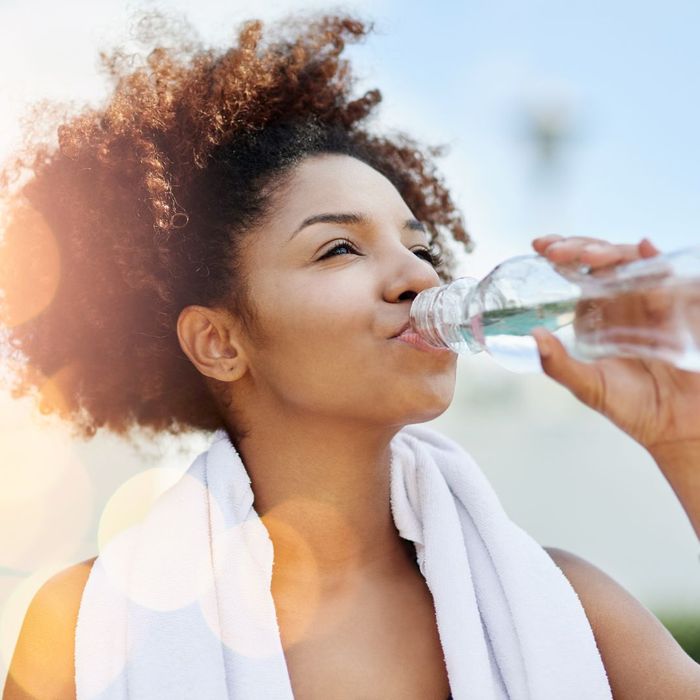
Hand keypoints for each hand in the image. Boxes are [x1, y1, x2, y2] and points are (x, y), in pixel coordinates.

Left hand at [529, 235, 699, 453]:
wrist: (678, 426)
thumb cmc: (632, 407)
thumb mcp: (588, 386)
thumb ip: (559, 364)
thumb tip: (533, 336)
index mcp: (598, 313)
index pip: (577, 273)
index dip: (561, 254)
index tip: (540, 246)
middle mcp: (623, 300)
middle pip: (602, 259)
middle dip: (579, 247)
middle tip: (557, 251)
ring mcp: (652, 300)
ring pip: (631, 260)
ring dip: (611, 252)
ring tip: (589, 257)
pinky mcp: (679, 306)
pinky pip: (668, 275)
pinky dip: (656, 259)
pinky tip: (645, 250)